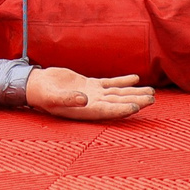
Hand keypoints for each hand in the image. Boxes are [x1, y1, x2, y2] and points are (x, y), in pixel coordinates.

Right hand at [25, 68, 153, 121]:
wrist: (37, 86)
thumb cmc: (43, 95)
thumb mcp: (53, 98)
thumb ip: (68, 99)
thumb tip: (84, 99)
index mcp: (85, 110)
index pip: (108, 111)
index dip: (123, 109)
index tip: (137, 107)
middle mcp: (93, 104)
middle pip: (119, 102)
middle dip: (136, 100)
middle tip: (152, 99)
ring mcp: (93, 94)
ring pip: (118, 93)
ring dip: (134, 92)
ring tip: (151, 92)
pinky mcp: (91, 84)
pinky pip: (110, 83)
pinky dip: (123, 81)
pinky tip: (135, 78)